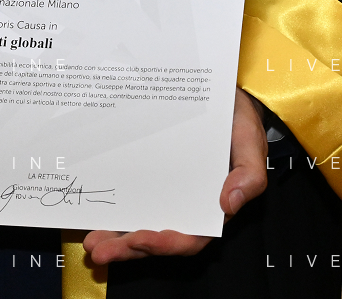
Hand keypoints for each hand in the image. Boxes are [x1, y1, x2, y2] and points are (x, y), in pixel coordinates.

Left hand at [83, 86, 267, 264]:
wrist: (218, 92)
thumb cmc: (235, 120)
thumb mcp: (250, 141)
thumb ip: (249, 174)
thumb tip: (230, 203)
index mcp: (211, 205)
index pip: (190, 237)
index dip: (166, 243)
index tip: (141, 238)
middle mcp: (185, 204)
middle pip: (156, 237)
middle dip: (127, 248)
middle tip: (100, 250)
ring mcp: (164, 192)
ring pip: (138, 223)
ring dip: (114, 238)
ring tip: (91, 244)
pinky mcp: (148, 177)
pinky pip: (129, 199)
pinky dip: (112, 212)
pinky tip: (91, 217)